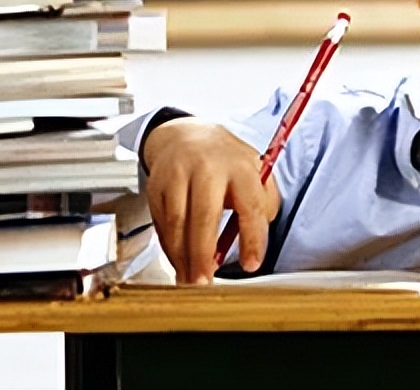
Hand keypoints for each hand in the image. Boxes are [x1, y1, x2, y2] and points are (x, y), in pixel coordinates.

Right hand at [143, 118, 280, 283]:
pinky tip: (179, 262)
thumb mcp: (254, 170)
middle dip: (203, 255)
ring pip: (177, 224)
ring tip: (190, 281)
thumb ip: (264, 202)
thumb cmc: (224, 160)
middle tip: (206, 283)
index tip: (251, 264)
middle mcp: (207, 169)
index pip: (250, 206)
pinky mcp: (156, 186)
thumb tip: (258, 241)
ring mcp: (177, 176)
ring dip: (182, 258)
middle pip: (204, 217)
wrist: (185, 136)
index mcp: (239, 166)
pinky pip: (162, 224)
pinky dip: (170, 248)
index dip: (251, 238)